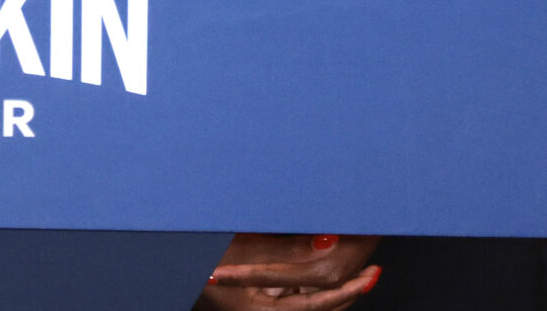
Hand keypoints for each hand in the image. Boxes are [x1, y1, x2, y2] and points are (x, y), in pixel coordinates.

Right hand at [199, 234, 382, 310]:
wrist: (173, 260)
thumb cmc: (199, 253)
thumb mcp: (243, 246)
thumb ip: (286, 247)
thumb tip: (329, 242)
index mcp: (263, 310)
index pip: (318, 304)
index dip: (348, 290)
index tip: (371, 274)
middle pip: (321, 307)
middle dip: (348, 289)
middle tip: (373, 269)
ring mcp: (267, 307)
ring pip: (312, 301)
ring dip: (335, 287)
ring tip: (359, 266)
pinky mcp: (265, 299)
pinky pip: (299, 294)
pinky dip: (316, 283)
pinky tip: (326, 265)